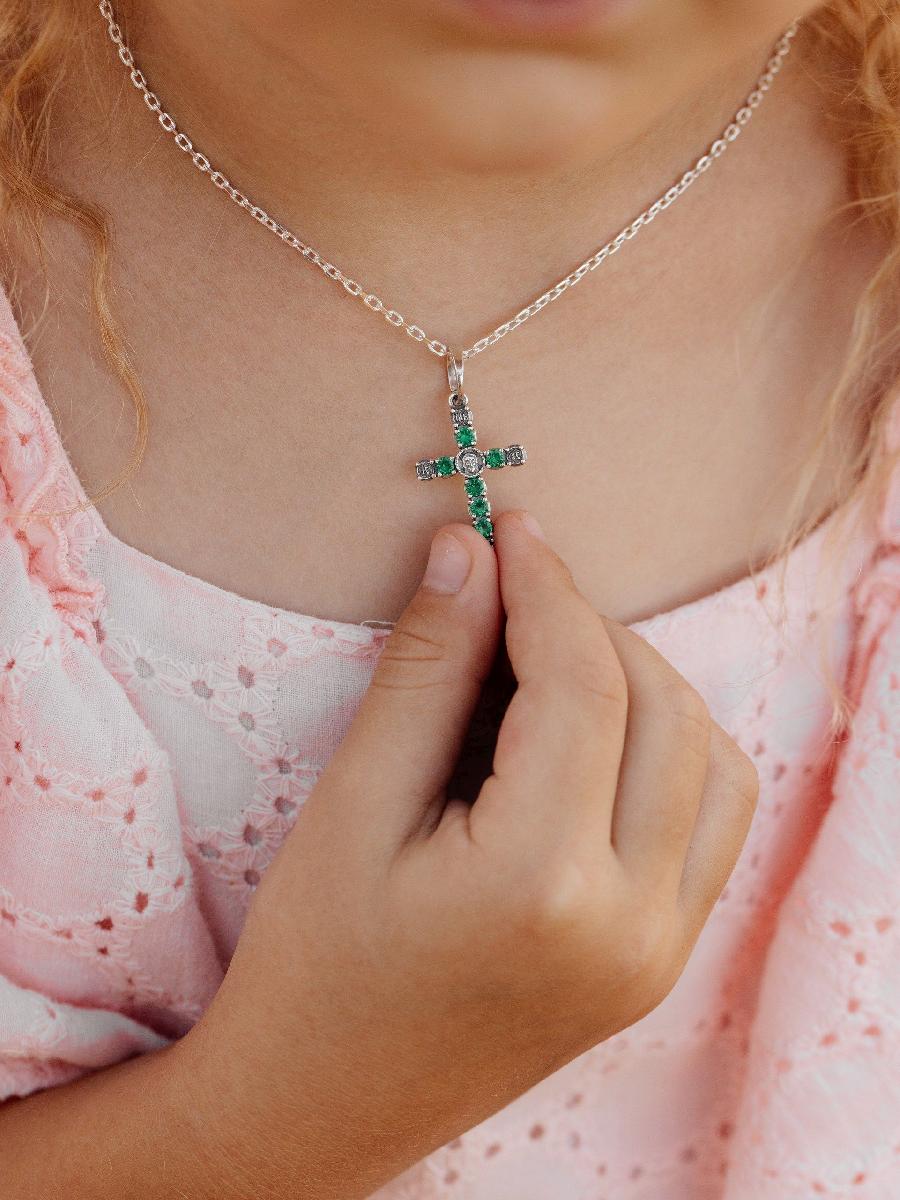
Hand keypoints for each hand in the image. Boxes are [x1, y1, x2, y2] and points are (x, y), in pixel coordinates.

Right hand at [186, 511, 757, 1199]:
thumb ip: (425, 671)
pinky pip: (714, 821)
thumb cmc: (314, 960)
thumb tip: (467, 551)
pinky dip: (672, 753)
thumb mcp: (353, 807)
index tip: (508, 528)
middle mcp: (632, 922)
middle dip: (594, 629)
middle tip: (512, 596)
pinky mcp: (664, 962)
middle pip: (663, 709)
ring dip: (644, 686)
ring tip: (552, 667)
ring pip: (712, 759)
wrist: (326, 1105)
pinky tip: (594, 741)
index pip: (583, 684)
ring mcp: (662, 951)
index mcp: (541, 884)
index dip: (547, 587)